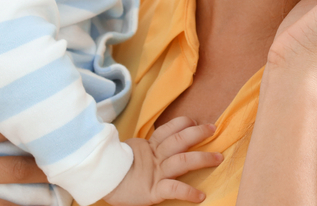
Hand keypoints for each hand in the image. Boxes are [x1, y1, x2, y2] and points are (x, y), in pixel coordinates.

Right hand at [103, 117, 222, 204]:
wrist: (98, 184)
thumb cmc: (114, 171)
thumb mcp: (130, 154)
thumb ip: (146, 148)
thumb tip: (164, 139)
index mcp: (147, 147)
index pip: (168, 129)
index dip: (182, 123)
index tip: (194, 120)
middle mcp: (153, 157)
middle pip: (178, 140)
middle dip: (197, 133)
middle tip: (213, 129)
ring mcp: (154, 173)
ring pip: (181, 161)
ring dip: (202, 158)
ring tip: (218, 158)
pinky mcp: (153, 191)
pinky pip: (173, 189)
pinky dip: (188, 192)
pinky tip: (200, 196)